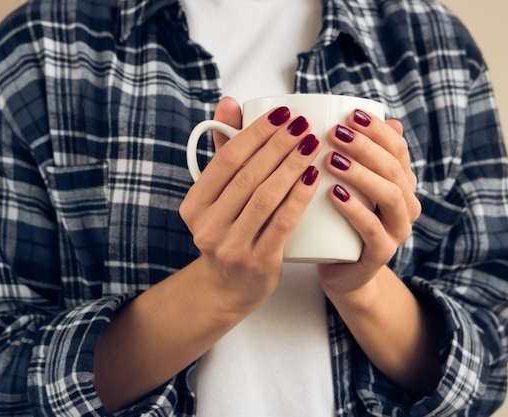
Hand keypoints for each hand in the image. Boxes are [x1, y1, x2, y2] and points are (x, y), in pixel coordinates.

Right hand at [180, 97, 321, 310]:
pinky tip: (313, 177)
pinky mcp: (258, 263)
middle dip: (279, 145)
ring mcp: (231, 247)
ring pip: (265, 197)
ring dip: (291, 166)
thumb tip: (229, 102)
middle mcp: (207, 226)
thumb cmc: (229, 231)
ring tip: (312, 144)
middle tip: (304, 124)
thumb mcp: (218, 196)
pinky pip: (282, 223)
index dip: (255, 132)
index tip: (282, 113)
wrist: (230, 288)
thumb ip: (224, 150)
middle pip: (247, 175)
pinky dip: (299, 197)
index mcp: (194, 205)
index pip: (226, 159)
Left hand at [317, 109, 420, 293]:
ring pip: (389, 195)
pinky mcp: (381, 254)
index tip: (350, 114)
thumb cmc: (339, 220)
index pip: (397, 148)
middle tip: (334, 134)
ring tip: (331, 160)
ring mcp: (397, 231)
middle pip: (393, 168)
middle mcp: (407, 205)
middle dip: (365, 147)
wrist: (340, 270)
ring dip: (361, 173)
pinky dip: (355, 210)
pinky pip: (373, 229)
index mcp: (401, 183)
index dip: (377, 130)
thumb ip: (352, 155)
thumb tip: (357, 113)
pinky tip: (334, 194)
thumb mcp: (345, 184)